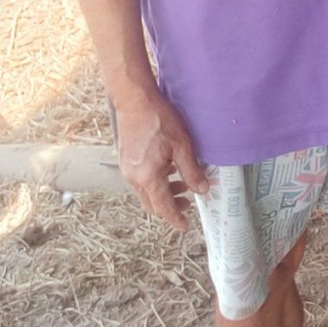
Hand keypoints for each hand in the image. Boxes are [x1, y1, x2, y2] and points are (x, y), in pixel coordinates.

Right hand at [113, 88, 210, 230]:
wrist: (134, 100)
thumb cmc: (159, 120)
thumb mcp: (181, 146)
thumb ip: (191, 171)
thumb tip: (202, 190)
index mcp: (147, 177)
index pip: (163, 207)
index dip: (175, 218)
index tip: (185, 226)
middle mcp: (133, 177)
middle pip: (152, 203)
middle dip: (170, 207)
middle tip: (188, 204)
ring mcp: (126, 169)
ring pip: (146, 192)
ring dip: (163, 193)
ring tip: (182, 184)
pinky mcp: (125, 160)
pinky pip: (140, 180)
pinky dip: (155, 182)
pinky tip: (167, 169)